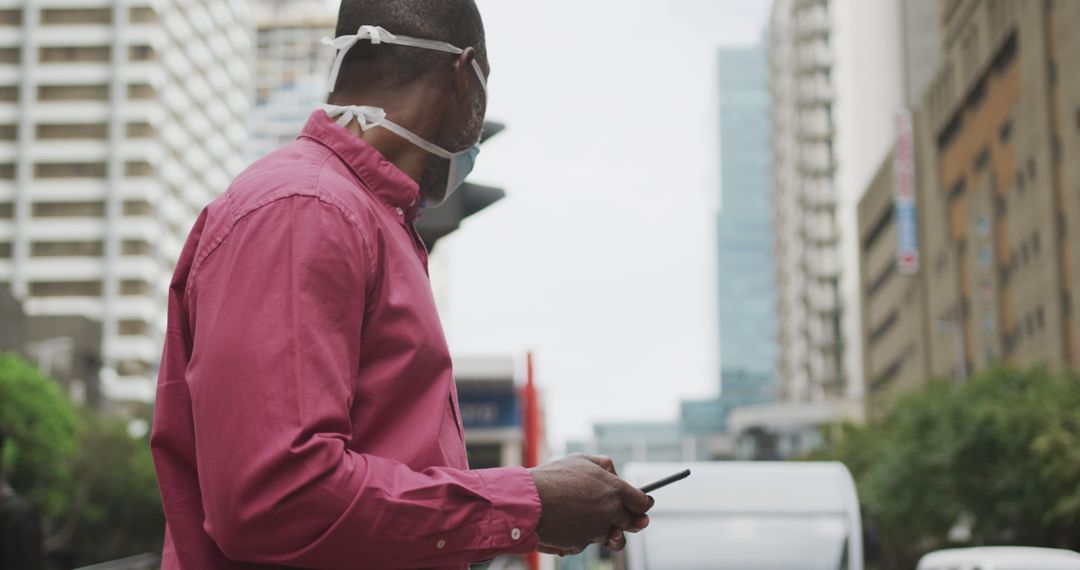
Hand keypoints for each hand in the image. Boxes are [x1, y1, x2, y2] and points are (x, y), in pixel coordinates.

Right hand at [529, 453, 653, 552]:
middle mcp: (611, 510)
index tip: (640, 506)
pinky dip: (585, 536)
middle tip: (617, 516)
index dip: (642, 505)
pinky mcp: (585, 541)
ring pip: (614, 536)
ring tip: (596, 525)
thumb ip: (603, 465)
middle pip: (632, 522)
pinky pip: (591, 541)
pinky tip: (573, 525)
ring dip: (609, 533)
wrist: (530, 502)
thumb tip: (615, 473)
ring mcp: (599, 528)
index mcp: (614, 489)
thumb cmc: (552, 479)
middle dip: (628, 520)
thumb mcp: (580, 460)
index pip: (642, 502)